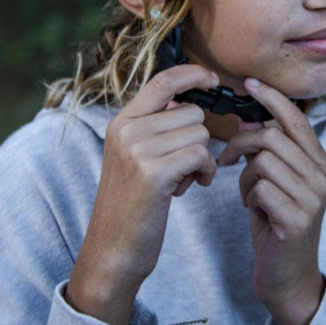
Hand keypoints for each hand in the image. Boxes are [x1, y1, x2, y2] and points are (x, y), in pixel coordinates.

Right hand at [66, 64, 218, 324]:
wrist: (113, 250)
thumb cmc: (133, 203)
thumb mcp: (134, 156)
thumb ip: (155, 126)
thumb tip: (186, 98)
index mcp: (122, 122)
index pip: (162, 80)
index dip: (192, 74)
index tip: (213, 80)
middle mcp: (127, 130)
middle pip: (191, 112)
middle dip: (198, 137)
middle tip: (182, 166)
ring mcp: (138, 151)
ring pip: (200, 133)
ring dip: (203, 157)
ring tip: (183, 178)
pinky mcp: (153, 173)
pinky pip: (201, 155)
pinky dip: (207, 170)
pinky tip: (195, 184)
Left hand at [218, 77, 325, 324]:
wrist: (288, 277)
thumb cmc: (277, 223)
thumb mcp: (277, 181)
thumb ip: (270, 152)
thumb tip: (249, 121)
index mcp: (320, 162)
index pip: (297, 119)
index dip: (272, 98)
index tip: (250, 83)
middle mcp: (322, 176)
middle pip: (273, 137)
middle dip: (242, 143)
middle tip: (228, 158)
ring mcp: (313, 198)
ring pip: (264, 161)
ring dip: (245, 176)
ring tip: (248, 194)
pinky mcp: (297, 220)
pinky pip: (261, 188)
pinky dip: (249, 195)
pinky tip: (253, 209)